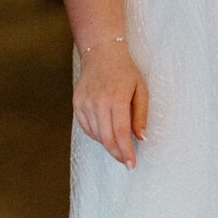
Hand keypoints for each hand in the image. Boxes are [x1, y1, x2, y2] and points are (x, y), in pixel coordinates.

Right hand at [73, 44, 148, 168]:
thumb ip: (140, 115)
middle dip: (117, 153)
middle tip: (126, 160)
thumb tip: (141, 138)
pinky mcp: (77, 103)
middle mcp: (98, 102)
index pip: (120, 134)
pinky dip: (97, 135)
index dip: (126, 152)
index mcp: (116, 98)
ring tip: (119, 142)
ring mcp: (85, 103)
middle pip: (106, 139)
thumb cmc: (125, 70)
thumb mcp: (141, 89)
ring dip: (108, 144)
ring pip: (96, 135)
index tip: (131, 164)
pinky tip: (105, 132)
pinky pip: (86, 128)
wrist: (101, 52)